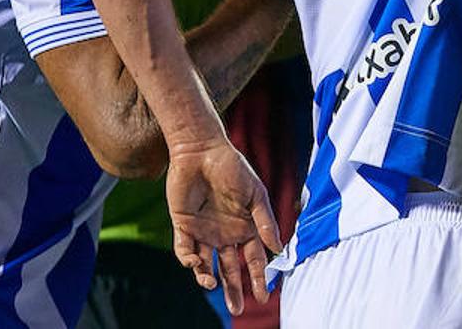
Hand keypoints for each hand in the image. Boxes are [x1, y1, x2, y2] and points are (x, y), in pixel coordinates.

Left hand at [166, 137, 281, 314]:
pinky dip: (189, 261)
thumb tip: (278, 249)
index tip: (264, 296)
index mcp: (245, 227)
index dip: (258, 278)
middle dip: (234, 290)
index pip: (253, 259)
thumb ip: (265, 221)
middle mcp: (224, 234)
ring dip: (208, 278)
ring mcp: (203, 231)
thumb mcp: (256, 194)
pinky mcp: (183, 226)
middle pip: (229, 269)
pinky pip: (185, 250)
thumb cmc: (232, 167)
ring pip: (206, 265)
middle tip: (237, 309)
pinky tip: (196, 264)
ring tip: (211, 285)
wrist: (201, 150)